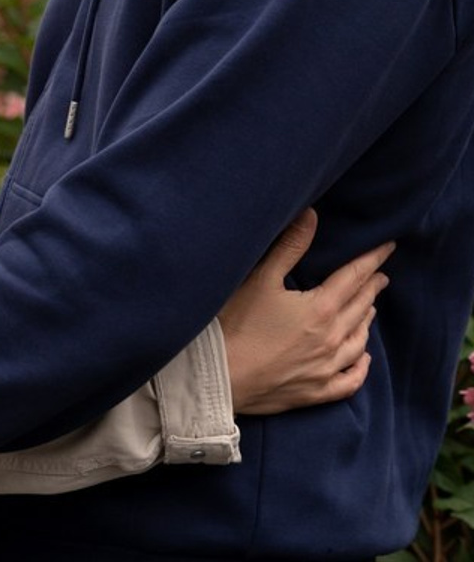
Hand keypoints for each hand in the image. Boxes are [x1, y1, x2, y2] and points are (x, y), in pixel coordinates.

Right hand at [219, 208, 393, 414]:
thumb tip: (311, 215)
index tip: (387, 247)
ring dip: (367, 320)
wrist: (220, 375)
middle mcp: (332, 339)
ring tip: (369, 307)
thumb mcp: (261, 278)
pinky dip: (362, 366)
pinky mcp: (317, 391)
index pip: (355, 277)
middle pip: (360, 307)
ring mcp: (327, 368)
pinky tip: (363, 357)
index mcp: (320, 309)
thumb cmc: (236, 323)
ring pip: (359, 340)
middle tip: (379, 275)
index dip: (372, 260)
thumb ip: (289, 247)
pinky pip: (351, 380)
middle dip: (371, 287)